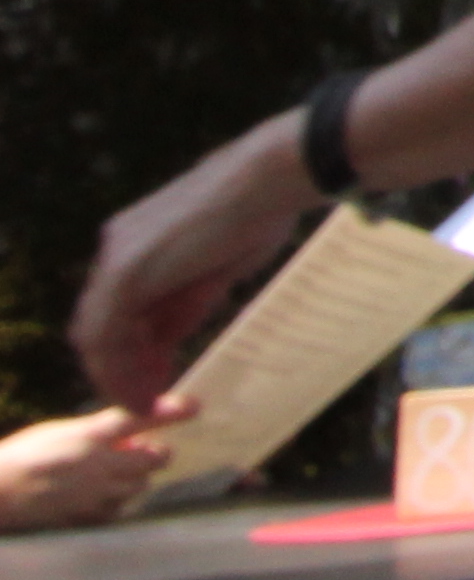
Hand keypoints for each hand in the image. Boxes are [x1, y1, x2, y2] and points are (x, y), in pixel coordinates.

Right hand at [0, 404, 183, 534]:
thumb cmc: (23, 455)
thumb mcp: (60, 431)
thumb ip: (96, 431)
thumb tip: (127, 434)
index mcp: (89, 435)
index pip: (139, 417)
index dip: (170, 411)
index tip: (195, 406)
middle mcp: (98, 464)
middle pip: (153, 458)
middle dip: (156, 454)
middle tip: (148, 450)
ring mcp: (94, 494)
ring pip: (140, 486)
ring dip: (137, 479)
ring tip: (116, 475)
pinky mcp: (86, 517)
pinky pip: (118, 510)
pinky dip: (117, 502)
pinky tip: (100, 496)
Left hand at [71, 113, 316, 412]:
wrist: (269, 175)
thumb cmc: (259, 210)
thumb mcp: (215, 267)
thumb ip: (183, 301)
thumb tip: (163, 339)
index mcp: (134, 240)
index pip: (117, 306)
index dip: (130, 345)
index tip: (157, 371)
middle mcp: (115, 248)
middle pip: (99, 322)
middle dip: (119, 365)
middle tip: (147, 395)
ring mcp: (116, 259)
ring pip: (97, 335)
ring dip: (117, 375)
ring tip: (146, 404)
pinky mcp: (126, 273)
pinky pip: (107, 336)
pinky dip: (120, 370)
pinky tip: (145, 392)